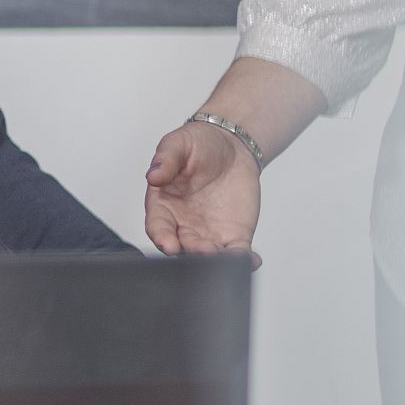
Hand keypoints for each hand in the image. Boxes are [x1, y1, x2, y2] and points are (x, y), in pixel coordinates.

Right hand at [144, 119, 262, 262]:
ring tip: (226, 257)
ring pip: (209, 254)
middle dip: (192, 252)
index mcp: (163, 205)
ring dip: (216, 260)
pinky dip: (243, 259)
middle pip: (183, 245)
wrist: (231, 146)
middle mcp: (183, 224)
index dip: (161, 237)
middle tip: (203, 251)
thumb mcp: (178, 144)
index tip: (168, 244)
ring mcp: (208, 232)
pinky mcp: (233, 234)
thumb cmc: (199, 144)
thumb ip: (166, 159)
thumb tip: (153, 175)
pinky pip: (236, 252)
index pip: (158, 226)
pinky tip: (250, 260)